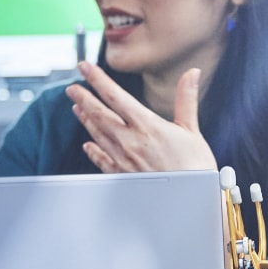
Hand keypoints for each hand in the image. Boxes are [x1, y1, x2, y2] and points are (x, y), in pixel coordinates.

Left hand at [66, 62, 216, 174]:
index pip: (115, 96)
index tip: (85, 67)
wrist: (190, 201)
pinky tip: (88, 144)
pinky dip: (93, 150)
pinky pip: (102, 160)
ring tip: (77, 107)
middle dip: (84, 98)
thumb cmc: (195, 167)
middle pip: (100, 114)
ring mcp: (123, 159)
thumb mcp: (192, 129)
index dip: (97, 79)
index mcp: (147, 125)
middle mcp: (130, 141)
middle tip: (72, 87)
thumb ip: (186, 99)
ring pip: (98, 135)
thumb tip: (191, 73)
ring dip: (86, 120)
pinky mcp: (123, 176)